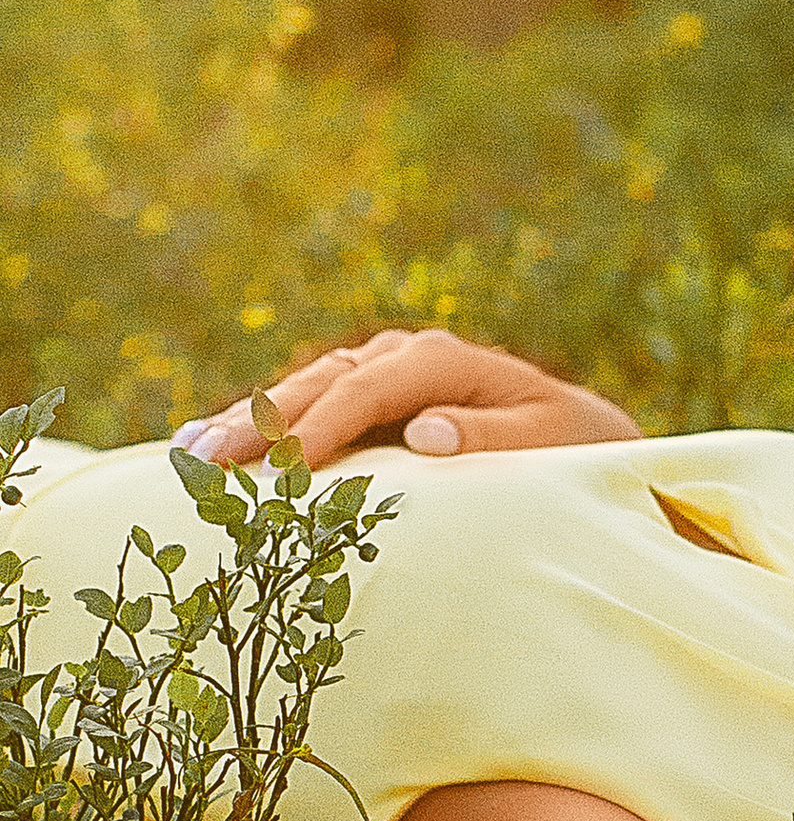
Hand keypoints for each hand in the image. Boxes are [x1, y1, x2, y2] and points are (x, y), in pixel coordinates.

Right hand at [175, 329, 643, 469]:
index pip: (369, 390)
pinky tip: (208, 441)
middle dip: (262, 420)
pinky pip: (309, 405)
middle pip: (322, 383)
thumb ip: (488, 438)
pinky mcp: (369, 394)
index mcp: (444, 361)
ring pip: (304, 389)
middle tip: (206, 458)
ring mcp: (383, 370)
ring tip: (190, 452)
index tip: (282, 465)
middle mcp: (405, 355)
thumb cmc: (565, 444)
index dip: (323, 425)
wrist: (577, 432)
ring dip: (247, 419)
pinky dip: (261, 423)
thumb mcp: (542, 443)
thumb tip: (424, 432)